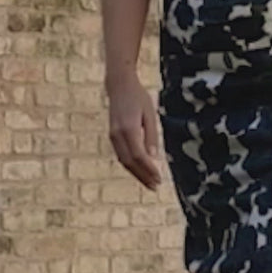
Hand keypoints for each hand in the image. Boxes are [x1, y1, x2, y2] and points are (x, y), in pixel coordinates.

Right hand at [106, 75, 162, 190]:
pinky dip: (130, 165)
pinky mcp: (112, 136)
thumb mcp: (150, 114)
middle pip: (129, 162)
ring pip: (123, 161)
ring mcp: (112, 136)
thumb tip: (154, 158)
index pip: (139, 156)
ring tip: (149, 183)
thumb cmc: (138, 98)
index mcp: (129, 129)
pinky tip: (140, 170)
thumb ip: (151, 136)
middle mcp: (118, 135)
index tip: (159, 179)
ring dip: (136, 174)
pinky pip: (121, 155)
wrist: (119, 86)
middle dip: (142, 176)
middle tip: (155, 186)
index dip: (149, 170)